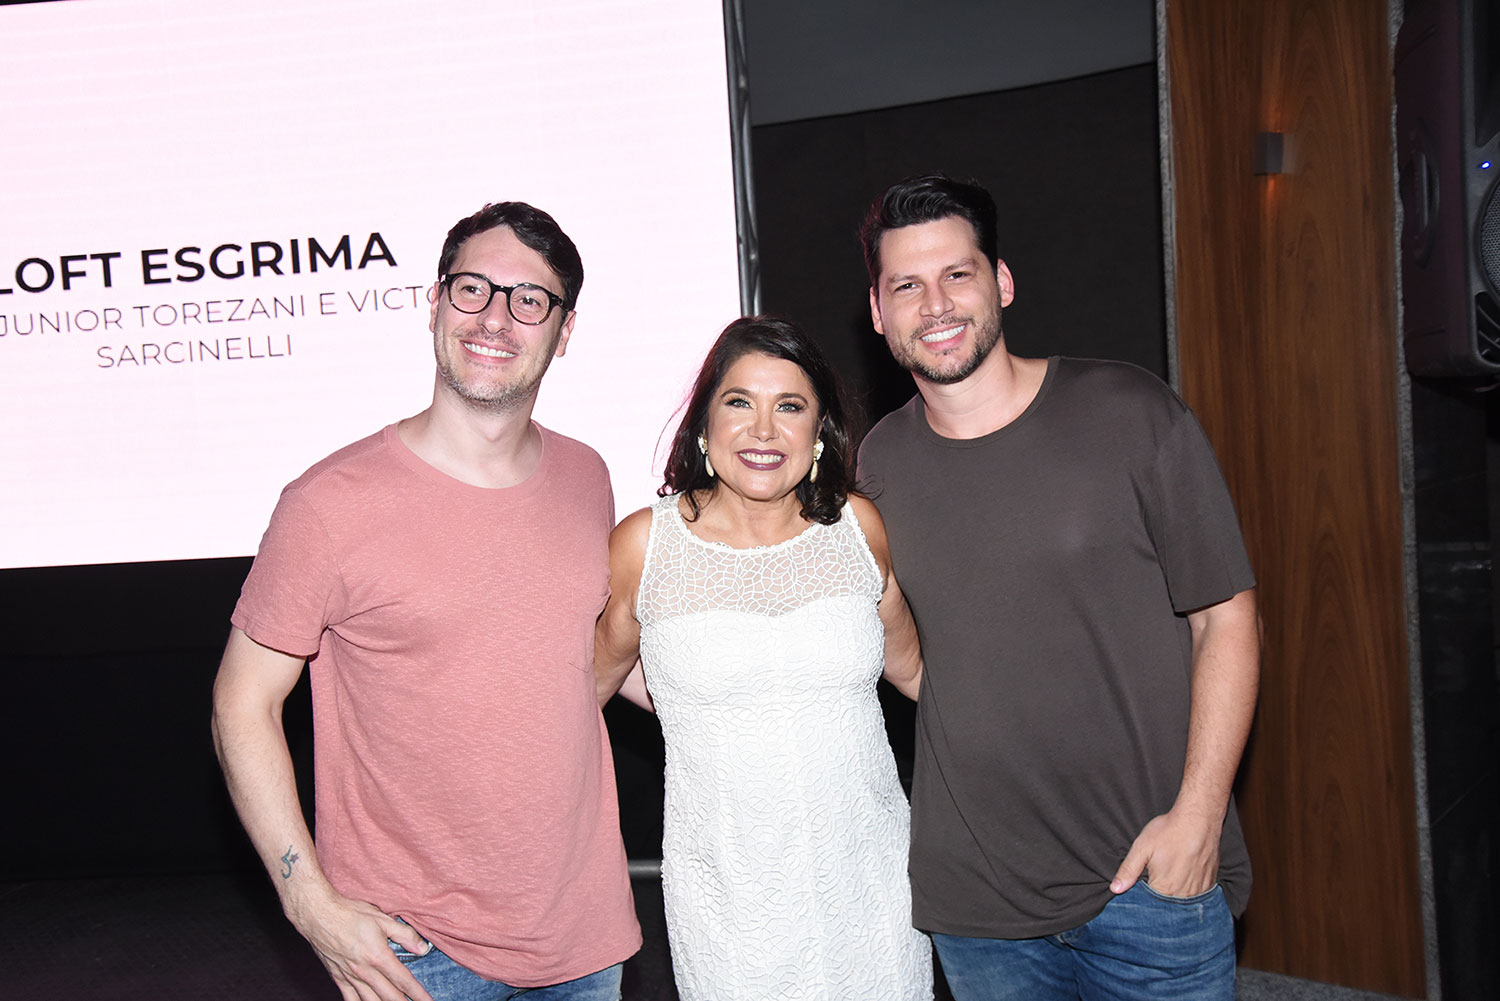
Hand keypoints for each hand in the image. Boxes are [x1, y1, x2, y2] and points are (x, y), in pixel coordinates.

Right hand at [285, 883, 435, 1000]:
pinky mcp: (338, 978)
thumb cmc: (351, 914)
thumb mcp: (383, 919)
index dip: (418, 993)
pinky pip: (350, 999)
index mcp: (379, 957)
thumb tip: (422, 948)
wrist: (319, 916)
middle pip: (390, 996)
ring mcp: (351, 977)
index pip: (404, 980)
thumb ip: (404, 934)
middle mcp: (365, 971)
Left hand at [1110, 805, 1220, 897]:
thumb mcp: (1142, 847)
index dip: (1144, 899)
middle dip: (1160, 899)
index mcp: (1164, 888)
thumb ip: (1128, 870)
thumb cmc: (1170, 831)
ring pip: (1183, 903)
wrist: (1199, 819)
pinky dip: (1189, 891)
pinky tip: (1184, 878)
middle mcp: (1183, 894)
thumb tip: (1115, 889)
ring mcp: (1199, 890)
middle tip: (1158, 877)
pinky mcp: (1210, 883)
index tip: (1143, 887)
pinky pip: (1198, 896)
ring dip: (1175, 897)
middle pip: (1167, 906)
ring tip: (1172, 877)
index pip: (1150, 905)